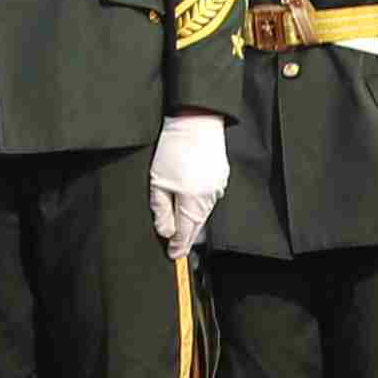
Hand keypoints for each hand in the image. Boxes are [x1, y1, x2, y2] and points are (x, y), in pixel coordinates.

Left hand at [148, 111, 228, 256]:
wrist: (197, 122)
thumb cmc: (174, 149)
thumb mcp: (158, 182)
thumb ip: (161, 210)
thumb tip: (165, 232)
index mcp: (193, 203)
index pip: (186, 233)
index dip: (179, 246)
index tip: (173, 255)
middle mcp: (209, 199)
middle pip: (197, 225)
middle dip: (187, 238)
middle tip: (178, 248)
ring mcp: (217, 188)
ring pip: (203, 213)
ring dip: (193, 222)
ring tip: (183, 230)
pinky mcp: (220, 177)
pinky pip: (209, 199)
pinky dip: (199, 207)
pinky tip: (192, 207)